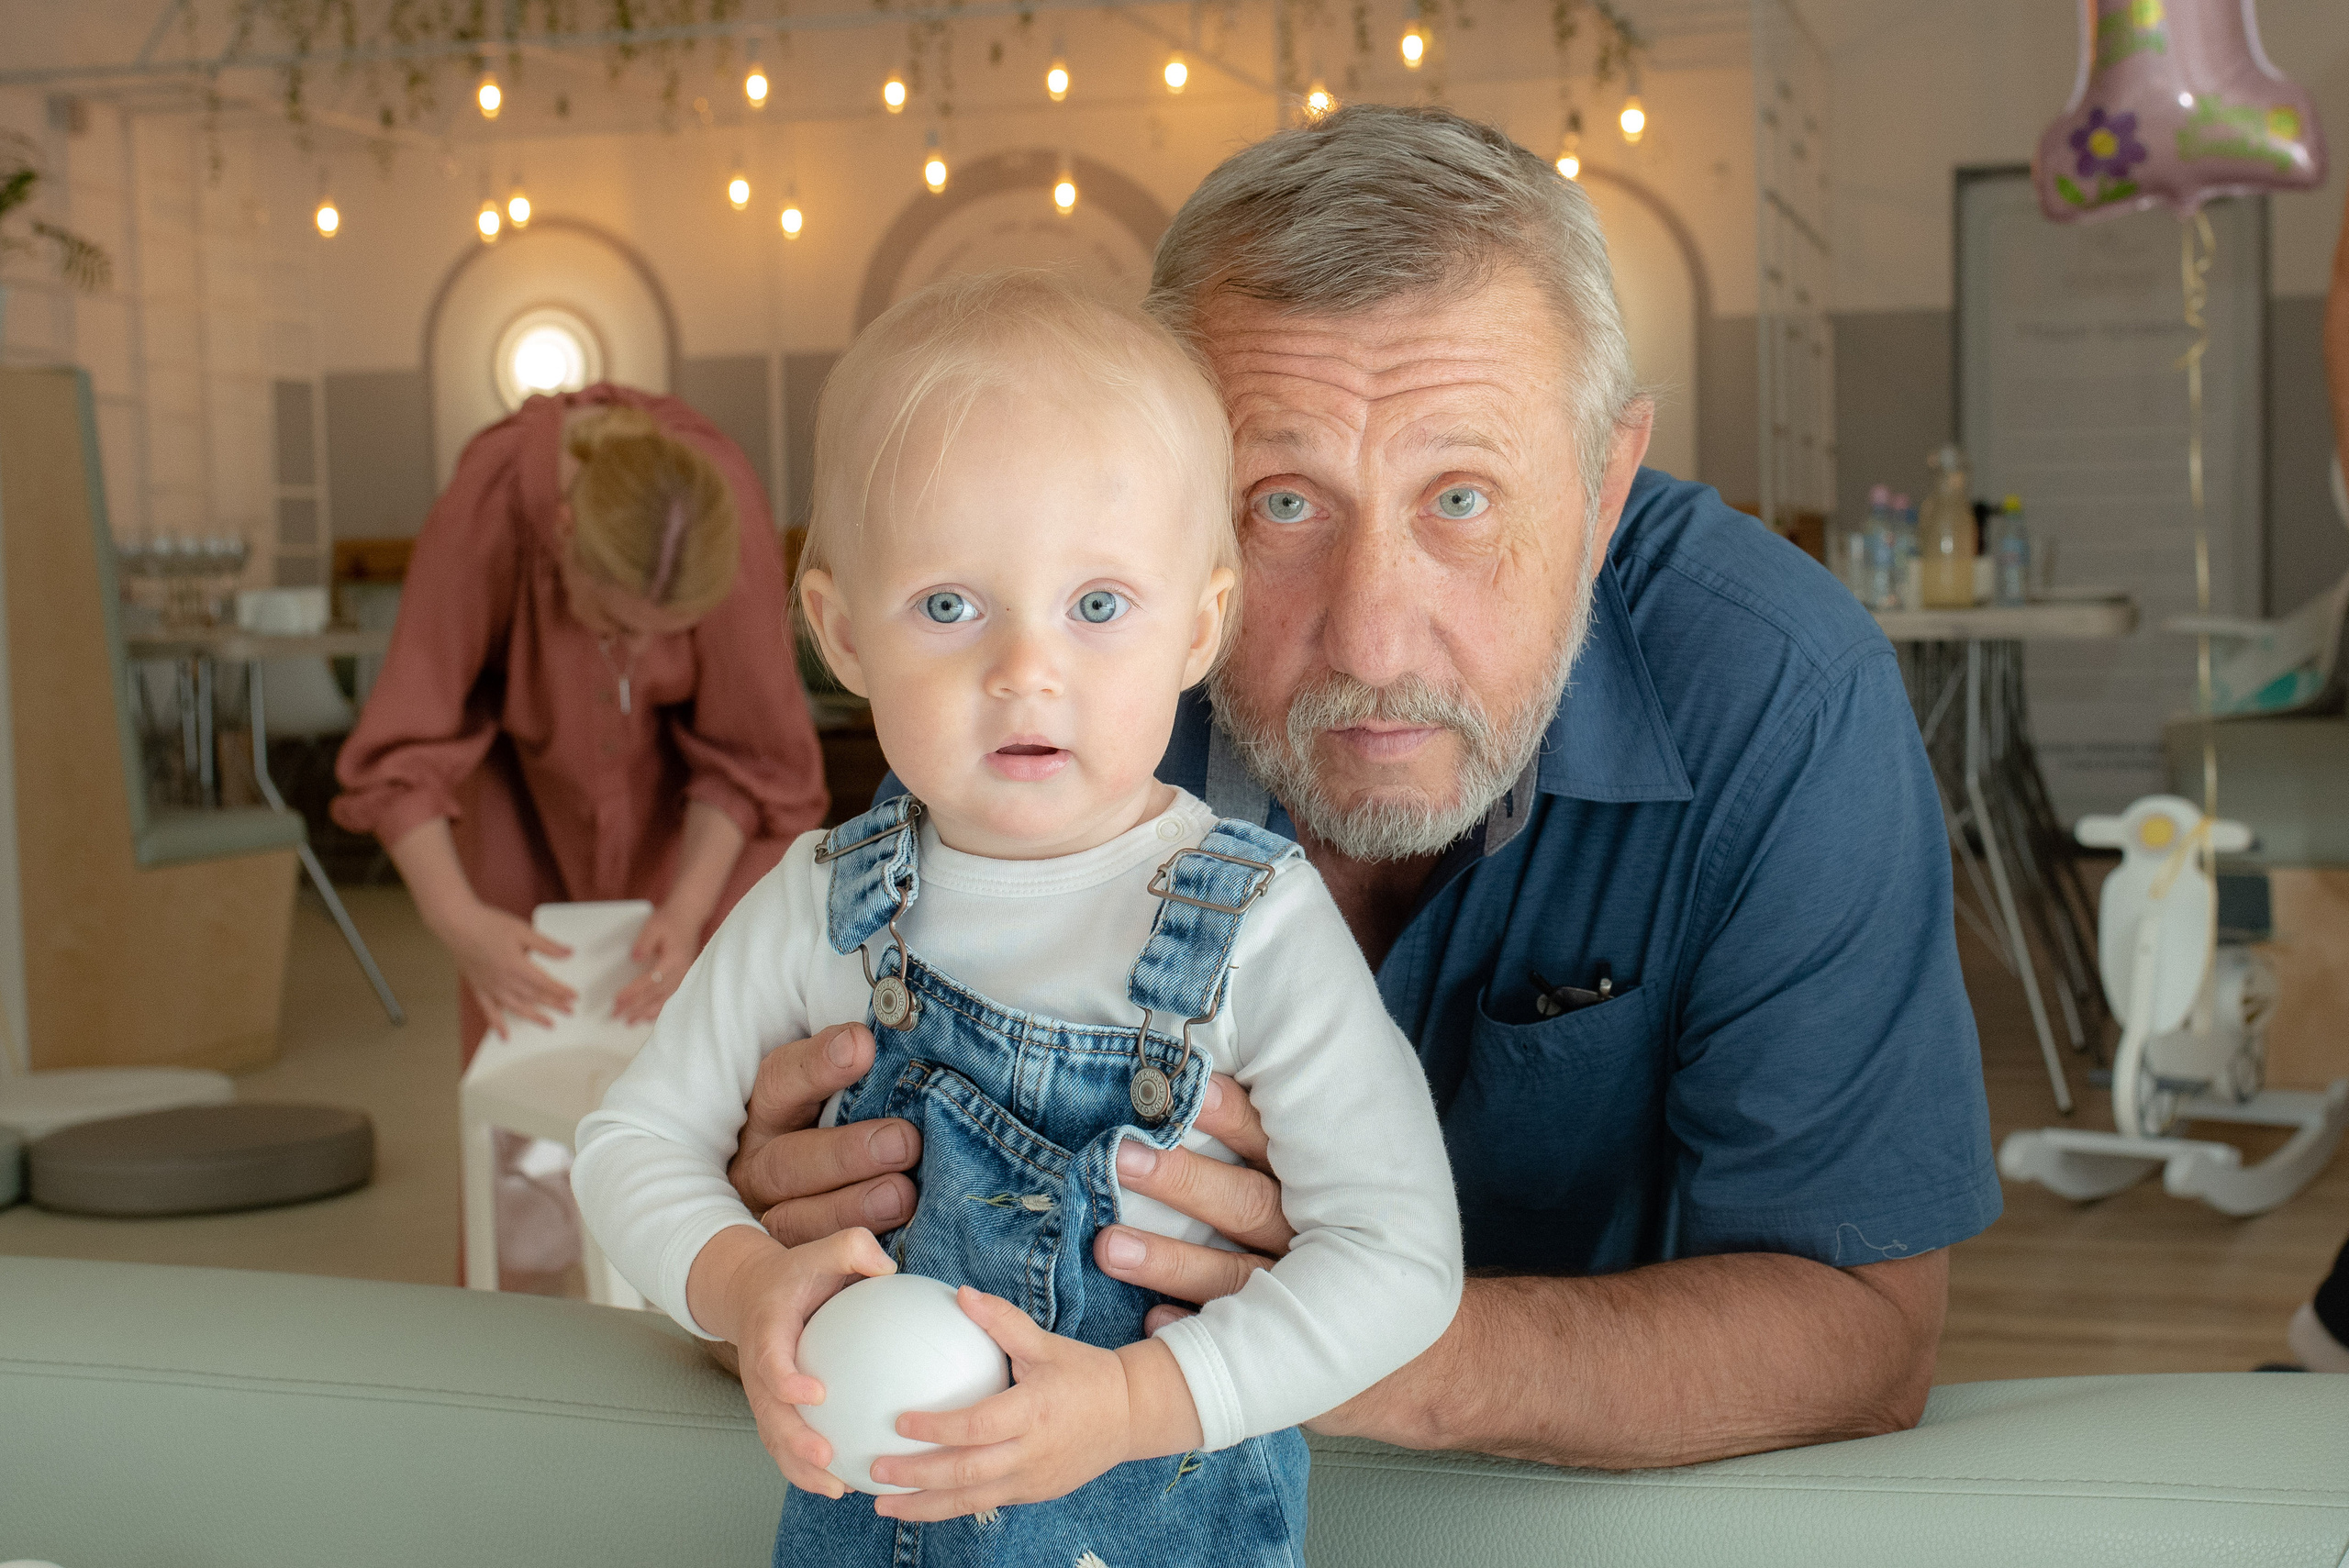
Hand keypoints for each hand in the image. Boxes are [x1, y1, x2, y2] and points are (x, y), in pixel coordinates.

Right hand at [435, 900, 574, 1036]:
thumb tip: (568, 953)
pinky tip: (505, 1035)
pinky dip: (497, 1024)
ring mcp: (491, 987)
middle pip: (534, 997)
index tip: (574, 997)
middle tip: (569, 1011)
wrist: (457, 923)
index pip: (545, 984)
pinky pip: (489, 1011)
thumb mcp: (523, 930)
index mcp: (517, 966)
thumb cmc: (488, 924)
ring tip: (549, 1024)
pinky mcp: (479, 987)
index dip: (561, 991)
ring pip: (516, 1007)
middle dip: (554, 1005)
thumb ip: (546, 945)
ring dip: (534, 1017)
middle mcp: (505, 981)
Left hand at [612, 900, 703, 1023]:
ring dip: (646, 1012)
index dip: (633, 992)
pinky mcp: (684, 978)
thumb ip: (644, 943)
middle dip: (635, 1007)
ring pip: (664, 1000)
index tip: (617, 1000)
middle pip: (656, 994)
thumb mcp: (653, 926)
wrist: (689, 916)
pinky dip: (659, 1009)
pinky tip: (648, 1017)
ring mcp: (685, 977)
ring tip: (630, 1022)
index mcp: (674, 960)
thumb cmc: (670, 920)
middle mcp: (682, 972)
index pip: (650, 981)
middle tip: (617, 1015)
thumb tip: (635, 959)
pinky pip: (671, 998)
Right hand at [688, 1225, 896, 1498]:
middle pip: (769, 1415)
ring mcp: (764, 1396)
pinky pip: (787, 1445)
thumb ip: (852, 1248)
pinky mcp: (775, 1410)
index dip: (787, 1381)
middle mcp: (758, 1370)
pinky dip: (809, 1469)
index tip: (816, 1394)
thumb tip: (887, 1268)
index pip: (770, 1360)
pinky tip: (848, 1483)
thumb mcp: (823, 1248)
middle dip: (794, 1442)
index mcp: (767, 1331)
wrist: (754, 1292)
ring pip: (776, 1440)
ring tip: (839, 1488)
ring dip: (801, 1468)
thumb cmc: (799, 1272)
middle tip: (827, 1457)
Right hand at [727, 1023, 922, 1244]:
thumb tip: (888, 1036)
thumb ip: (862, 1061)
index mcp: (767, 1112)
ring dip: (853, 1209)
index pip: (781, 1081)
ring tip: (903, 1195)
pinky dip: (853, 1262)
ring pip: (798, 1220)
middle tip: (903, 1142)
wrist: (824, 1199)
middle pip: (788, 1163)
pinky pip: (817, 1269)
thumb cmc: (854, 1126)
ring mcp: (773, 1219)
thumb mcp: (847, 1091)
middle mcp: (759, 1168)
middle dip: (846, 1154)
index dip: (816, 1065)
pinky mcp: (797, 1264)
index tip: (862, 1045)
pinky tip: (889, 1254)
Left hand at [870, 1289, 1197, 1520]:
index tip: (898, 1421)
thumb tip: (961, 1294)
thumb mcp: (1046, 1343)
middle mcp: (1030, 1453)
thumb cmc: (1085, 1374)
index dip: (936, 1428)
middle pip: (966, 1473)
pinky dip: (947, 1508)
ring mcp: (1031, 1480)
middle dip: (916, 1476)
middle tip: (874, 1470)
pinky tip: (917, 1504)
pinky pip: (984, 1504)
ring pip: (970, 1501)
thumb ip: (1002, 1321)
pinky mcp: (1032, 1495)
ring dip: (923, 1506)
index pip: (976, 1426)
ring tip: (882, 1504)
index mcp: (1033, 1412)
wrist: (1131, 1415)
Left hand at [1092, 1074, 1291, 1331]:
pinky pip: (1232, 1342)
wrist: (1358, 1320)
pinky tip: (1151, 1322)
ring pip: (1232, 1274)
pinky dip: (1190, 1327)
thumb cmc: (1295, 1214)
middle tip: (1122, 1158)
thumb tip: (1184, 1083)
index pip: (1268, 1143)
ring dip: (1169, 1260)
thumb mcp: (1288, 1171)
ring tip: (1107, 1246)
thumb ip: (1248, 1137)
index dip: (1231, 1117)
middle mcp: (1301, 1233)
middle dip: (1183, 1182)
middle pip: (1247, 1204)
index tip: (1190, 1093)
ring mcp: (1292, 1289)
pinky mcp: (1272, 1337)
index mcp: (1307, 1182)